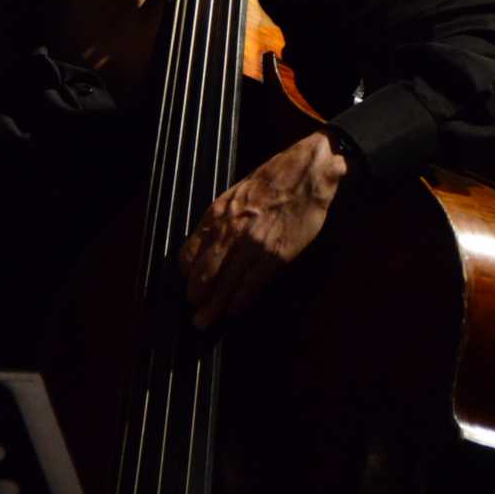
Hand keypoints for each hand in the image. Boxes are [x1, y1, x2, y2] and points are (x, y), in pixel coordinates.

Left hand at [178, 130, 352, 329]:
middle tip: (194, 311)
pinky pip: (251, 284)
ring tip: (206, 321)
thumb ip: (223, 218)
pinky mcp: (275, 255)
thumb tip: (212, 240)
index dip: (188, 272)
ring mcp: (252, 245)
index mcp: (218, 214)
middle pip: (203, 274)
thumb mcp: (238, 193)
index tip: (190, 282)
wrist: (307, 172)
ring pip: (225, 284)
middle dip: (196, 296)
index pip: (190, 252)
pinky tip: (235, 310)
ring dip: (213, 306)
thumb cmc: (274, 178)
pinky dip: (240, 300)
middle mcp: (230, 231)